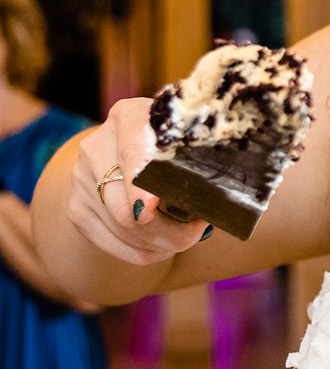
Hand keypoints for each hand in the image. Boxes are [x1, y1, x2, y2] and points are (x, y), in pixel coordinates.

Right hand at [67, 99, 208, 265]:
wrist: (138, 146)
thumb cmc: (179, 144)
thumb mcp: (190, 138)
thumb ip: (199, 157)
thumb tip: (213, 202)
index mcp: (129, 116)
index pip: (133, 152)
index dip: (141, 183)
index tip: (150, 208)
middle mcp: (96, 146)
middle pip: (126, 204)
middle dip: (168, 229)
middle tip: (198, 231)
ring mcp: (81, 179)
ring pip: (121, 227)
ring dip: (160, 243)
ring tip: (186, 239)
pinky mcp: (76, 208)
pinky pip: (110, 243)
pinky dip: (142, 252)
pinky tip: (163, 249)